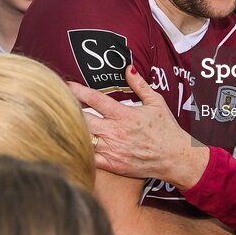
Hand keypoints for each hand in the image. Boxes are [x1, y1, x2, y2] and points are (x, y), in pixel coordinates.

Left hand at [67, 65, 207, 186]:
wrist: (175, 158)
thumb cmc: (167, 130)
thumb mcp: (156, 102)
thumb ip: (140, 85)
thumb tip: (128, 69)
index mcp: (124, 115)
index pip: (95, 99)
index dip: (78, 90)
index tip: (67, 85)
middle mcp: (115, 132)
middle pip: (83, 118)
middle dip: (70, 109)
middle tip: (60, 103)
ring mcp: (113, 150)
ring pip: (84, 138)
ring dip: (74, 129)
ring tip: (64, 122)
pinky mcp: (113, 165)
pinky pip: (89, 158)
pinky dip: (81, 150)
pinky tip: (76, 143)